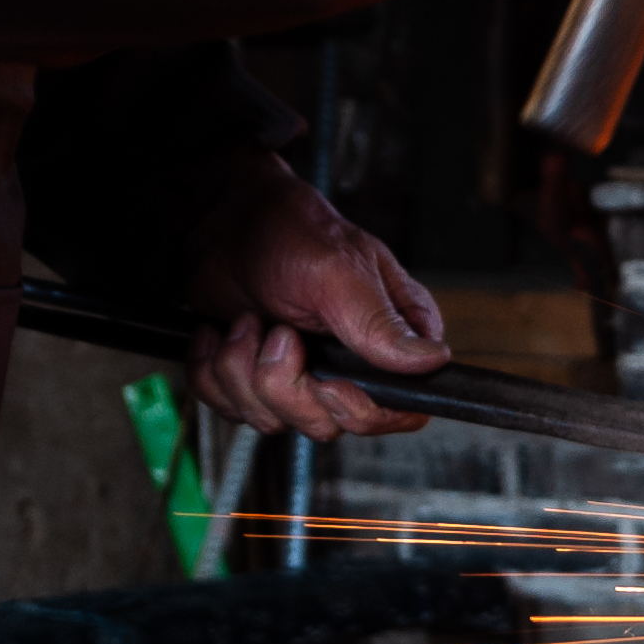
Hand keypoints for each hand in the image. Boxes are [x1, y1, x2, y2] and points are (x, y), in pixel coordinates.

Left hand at [175, 155, 448, 442]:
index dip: (361, 410)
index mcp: (391, 334)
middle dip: (285, 386)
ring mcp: (302, 372)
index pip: (402, 407)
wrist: (222, 220)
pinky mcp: (257, 378)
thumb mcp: (338, 272)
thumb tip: (431, 359)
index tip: (326, 384)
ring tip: (245, 322)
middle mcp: (351, 360)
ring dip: (242, 373)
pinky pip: (232, 408)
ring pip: (275, 420)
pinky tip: (220, 331)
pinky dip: (212, 371)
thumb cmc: (286, 231)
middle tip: (276, 334)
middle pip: (329, 423)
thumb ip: (380, 323)